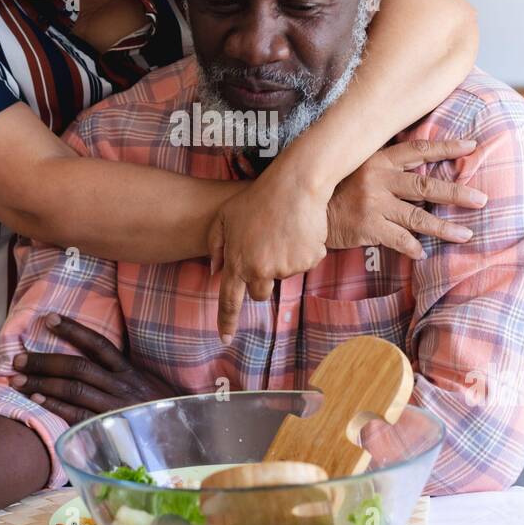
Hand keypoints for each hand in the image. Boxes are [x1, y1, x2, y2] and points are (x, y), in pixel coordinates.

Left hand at [10, 313, 176, 423]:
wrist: (185, 438)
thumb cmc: (161, 411)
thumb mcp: (148, 386)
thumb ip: (124, 374)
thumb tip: (95, 359)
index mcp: (130, 371)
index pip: (99, 344)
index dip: (73, 329)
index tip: (49, 318)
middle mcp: (122, 385)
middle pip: (77, 366)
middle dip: (44, 361)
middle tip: (17, 358)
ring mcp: (115, 406)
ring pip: (73, 389)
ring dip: (41, 383)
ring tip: (16, 379)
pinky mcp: (108, 427)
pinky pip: (77, 414)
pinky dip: (55, 406)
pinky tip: (36, 399)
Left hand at [206, 162, 329, 342]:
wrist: (295, 185)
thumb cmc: (257, 197)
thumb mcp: (225, 216)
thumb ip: (216, 245)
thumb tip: (216, 272)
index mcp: (238, 262)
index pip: (229, 300)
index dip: (227, 321)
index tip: (225, 339)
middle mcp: (261, 270)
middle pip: (260, 293)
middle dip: (261, 279)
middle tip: (265, 249)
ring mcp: (286, 267)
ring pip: (284, 275)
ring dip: (283, 259)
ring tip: (282, 230)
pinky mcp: (308, 261)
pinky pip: (305, 263)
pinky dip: (304, 250)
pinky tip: (299, 229)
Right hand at [326, 139, 486, 257]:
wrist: (306, 210)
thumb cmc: (336, 188)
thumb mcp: (359, 167)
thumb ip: (386, 165)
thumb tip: (420, 165)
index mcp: (379, 160)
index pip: (419, 150)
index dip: (446, 148)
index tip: (471, 146)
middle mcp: (379, 180)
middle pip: (425, 186)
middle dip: (456, 193)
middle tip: (482, 199)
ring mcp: (374, 204)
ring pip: (417, 218)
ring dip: (444, 228)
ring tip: (466, 235)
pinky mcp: (368, 227)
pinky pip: (398, 240)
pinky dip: (412, 248)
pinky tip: (423, 254)